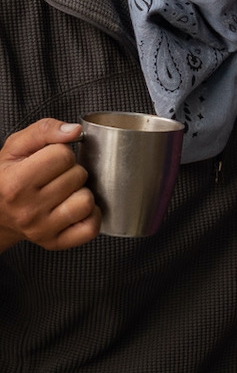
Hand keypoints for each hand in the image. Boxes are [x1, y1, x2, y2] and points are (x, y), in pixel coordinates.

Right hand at [0, 119, 99, 251]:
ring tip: (64, 192)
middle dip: (71, 171)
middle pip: (78, 176)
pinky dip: (90, 216)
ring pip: (87, 201)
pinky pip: (91, 228)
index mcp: (16, 183)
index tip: (49, 160)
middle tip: (54, 177)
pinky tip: (74, 208)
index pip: (63, 155)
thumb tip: (75, 131)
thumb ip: (45, 130)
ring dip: (81, 192)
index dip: (61, 153)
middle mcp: (28, 210)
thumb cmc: (8, 177)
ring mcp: (42, 229)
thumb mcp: (16, 147)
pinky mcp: (55, 242)